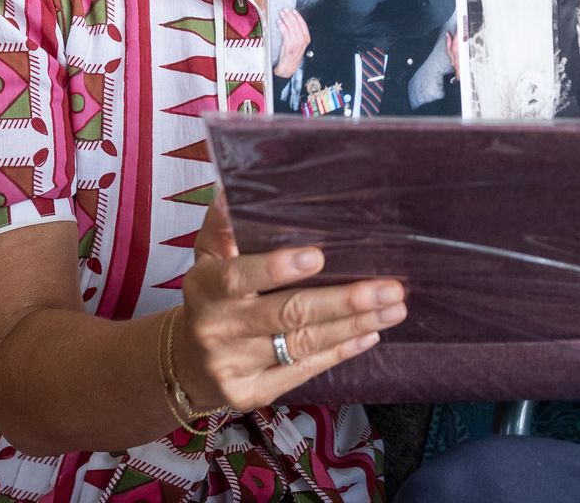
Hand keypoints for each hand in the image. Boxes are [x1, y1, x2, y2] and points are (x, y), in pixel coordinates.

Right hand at [176, 196, 406, 410]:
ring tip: (393, 309)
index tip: (319, 256)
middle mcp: (216, 328)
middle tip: (389, 288)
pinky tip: (369, 335)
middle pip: (288, 315)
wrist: (186, 361)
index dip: (277, 268)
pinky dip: (340, 352)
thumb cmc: (214, 293)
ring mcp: (232, 365)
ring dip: (354, 325)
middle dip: (344, 301)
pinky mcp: (249, 393)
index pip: (240, 277)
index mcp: (205, 287)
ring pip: (303, 344)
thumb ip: (226, 224)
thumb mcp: (210, 255)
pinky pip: (302, 371)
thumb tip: (237, 187)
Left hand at [273, 9, 309, 77]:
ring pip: (291, 26)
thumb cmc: (292, 55)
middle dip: (290, 16)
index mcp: (306, 39)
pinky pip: (285, 32)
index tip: (293, 11)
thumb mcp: (299, 45)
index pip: (303, 24)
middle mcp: (302, 40)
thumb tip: (292, 23)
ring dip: (286, 19)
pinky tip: (279, 22)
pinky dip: (282, 26)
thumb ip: (298, 35)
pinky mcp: (289, 44)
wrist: (289, 67)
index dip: (298, 16)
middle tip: (285, 10)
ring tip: (282, 14)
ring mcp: (296, 42)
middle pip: (296, 24)